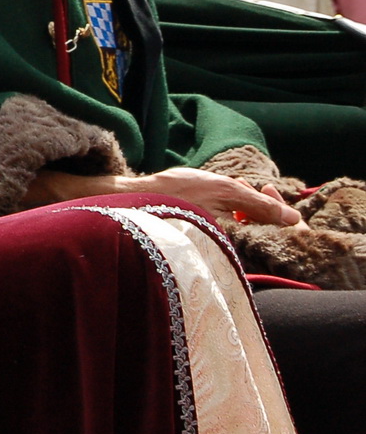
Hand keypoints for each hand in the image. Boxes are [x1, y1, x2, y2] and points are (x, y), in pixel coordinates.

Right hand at [123, 167, 301, 226]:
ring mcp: (218, 243)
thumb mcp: (224, 190)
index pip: (274, 234)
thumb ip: (260, 204)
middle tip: (254, 186)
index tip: (270, 191)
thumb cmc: (179, 194)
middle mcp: (229, 247)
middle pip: (262, 230)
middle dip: (262, 205)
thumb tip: (294, 219)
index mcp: (236, 239)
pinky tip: (222, 197)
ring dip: (246, 205)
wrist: (138, 200)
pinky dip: (232, 210)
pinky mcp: (208, 238)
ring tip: (235, 186)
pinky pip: (231, 227)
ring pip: (246, 226)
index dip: (279, 212)